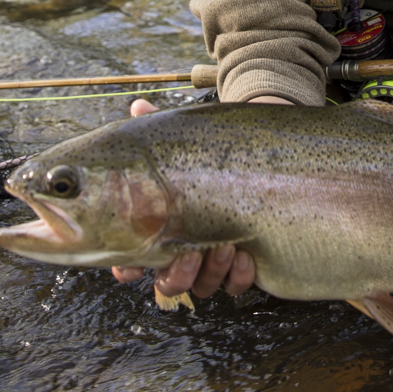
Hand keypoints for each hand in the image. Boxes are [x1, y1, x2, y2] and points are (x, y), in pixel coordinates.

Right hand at [110, 99, 255, 298]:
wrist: (265, 152)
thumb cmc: (212, 149)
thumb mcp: (183, 138)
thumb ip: (157, 124)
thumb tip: (137, 105)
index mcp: (159, 227)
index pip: (132, 261)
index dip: (127, 270)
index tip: (131, 267)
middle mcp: (184, 248)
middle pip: (168, 282)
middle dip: (176, 276)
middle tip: (188, 255)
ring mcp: (214, 259)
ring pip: (203, 286)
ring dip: (211, 272)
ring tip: (226, 246)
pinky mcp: (244, 264)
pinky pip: (238, 285)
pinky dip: (240, 276)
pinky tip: (247, 255)